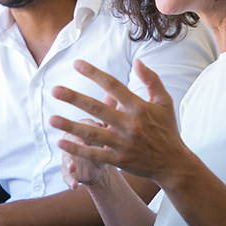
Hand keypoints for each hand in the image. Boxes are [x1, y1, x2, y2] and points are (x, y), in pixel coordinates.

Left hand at [50, 59, 185, 183]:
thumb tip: (137, 61)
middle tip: (55, 90)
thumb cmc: (167, 130)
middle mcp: (130, 124)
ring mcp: (123, 143)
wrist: (173, 163)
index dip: (94, 73)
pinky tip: (61, 142)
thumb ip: (152, 79)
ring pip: (92, 133)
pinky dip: (77, 149)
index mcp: (139, 107)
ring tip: (52, 119)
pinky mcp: (119, 160)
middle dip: (74, 98)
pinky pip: (94, 154)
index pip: (113, 85)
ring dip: (70, 126)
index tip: (76, 64)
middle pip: (97, 108)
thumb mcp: (165, 102)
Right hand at [61, 116, 113, 188]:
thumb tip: (117, 96)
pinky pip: (66, 175)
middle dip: (73, 140)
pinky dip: (69, 180)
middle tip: (80, 144)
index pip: (85, 122)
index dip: (90, 125)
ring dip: (69, 162)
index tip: (100, 127)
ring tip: (73, 167)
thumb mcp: (112, 127)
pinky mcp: (69, 170)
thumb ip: (112, 112)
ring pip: (66, 157)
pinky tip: (74, 186)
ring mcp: (70, 154)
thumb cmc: (109, 139)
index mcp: (86, 127)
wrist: (104, 160)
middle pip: (71, 137)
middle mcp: (75, 139)